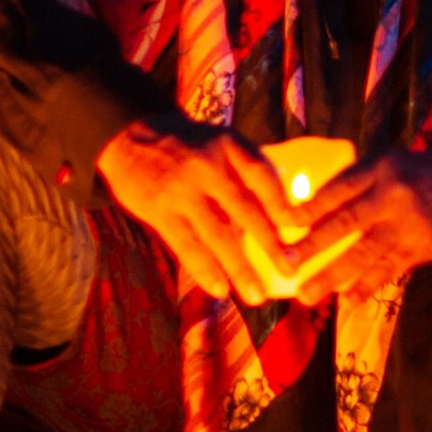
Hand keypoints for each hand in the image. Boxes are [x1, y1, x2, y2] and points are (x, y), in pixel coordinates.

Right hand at [96, 113, 301, 303]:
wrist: (130, 136)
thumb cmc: (190, 146)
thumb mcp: (220, 141)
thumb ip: (247, 168)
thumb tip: (285, 211)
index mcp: (228, 145)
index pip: (261, 173)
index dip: (281, 202)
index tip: (301, 226)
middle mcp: (207, 166)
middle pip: (245, 209)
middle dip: (270, 243)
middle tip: (290, 270)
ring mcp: (182, 190)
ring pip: (217, 234)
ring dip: (239, 268)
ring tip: (257, 296)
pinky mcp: (159, 210)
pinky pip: (186, 245)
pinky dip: (204, 270)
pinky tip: (220, 290)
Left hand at [281, 145, 431, 306]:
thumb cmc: (421, 174)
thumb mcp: (390, 165)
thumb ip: (358, 185)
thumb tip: (312, 214)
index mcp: (379, 168)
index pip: (337, 189)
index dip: (309, 208)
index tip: (282, 224)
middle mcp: (391, 194)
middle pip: (345, 222)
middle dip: (311, 246)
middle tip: (285, 264)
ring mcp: (406, 223)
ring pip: (362, 253)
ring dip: (332, 276)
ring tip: (307, 295)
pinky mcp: (421, 247)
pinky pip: (387, 270)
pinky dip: (366, 286)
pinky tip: (348, 300)